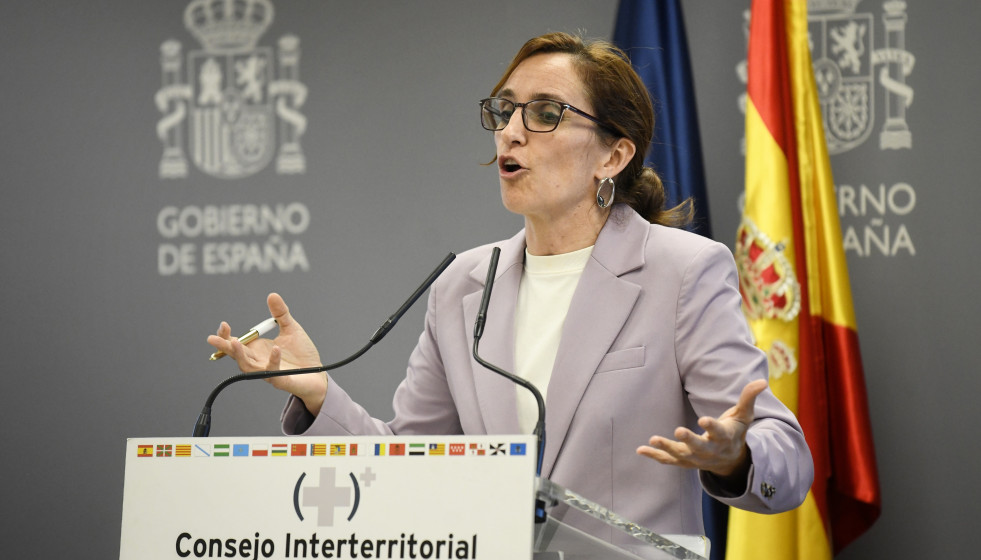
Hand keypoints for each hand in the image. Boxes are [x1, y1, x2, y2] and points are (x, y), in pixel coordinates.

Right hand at [207, 293, 327, 415]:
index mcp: (257, 349)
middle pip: (236, 355)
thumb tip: (272, 295)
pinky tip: (276, 349)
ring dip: (240, 355)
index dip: (226, 336)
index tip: (223, 325)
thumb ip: (281, 314)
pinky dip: (273, 360)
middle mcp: (258, 361)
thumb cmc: (302, 353)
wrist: (317, 373)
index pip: (237, 343)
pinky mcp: (280, 380)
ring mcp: (268, 372)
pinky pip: (273, 371)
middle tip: (213, 339)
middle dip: (224, 346)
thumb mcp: (291, 329)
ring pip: (248, 366)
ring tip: (235, 342)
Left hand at [636, 379, 767, 478]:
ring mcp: (697, 459)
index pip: (719, 432)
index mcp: (725, 437)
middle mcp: (710, 451)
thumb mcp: (744, 415)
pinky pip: (669, 461)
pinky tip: (640, 450)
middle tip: (678, 431)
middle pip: (699, 447)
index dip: (712, 426)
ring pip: (681, 455)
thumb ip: (748, 398)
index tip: (704, 419)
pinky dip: (655, 456)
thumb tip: (762, 381)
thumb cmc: (736, 432)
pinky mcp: (685, 462)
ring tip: (653, 438)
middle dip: (689, 440)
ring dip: (667, 448)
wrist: (731, 460)